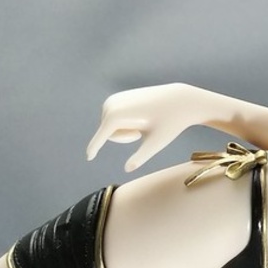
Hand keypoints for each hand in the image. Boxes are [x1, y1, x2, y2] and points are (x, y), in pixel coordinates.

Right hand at [87, 83, 213, 171]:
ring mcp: (112, 99)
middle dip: (125, 138)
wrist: (179, 100)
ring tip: (144, 122)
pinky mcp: (116, 98)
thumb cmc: (169, 123)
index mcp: (116, 116)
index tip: (88, 158)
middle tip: (143, 132)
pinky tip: (141, 115)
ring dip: (125, 130)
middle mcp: (110, 105)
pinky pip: (115, 119)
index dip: (94, 148)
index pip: (101, 137)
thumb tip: (128, 169)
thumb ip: (141, 157)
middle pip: (109, 134)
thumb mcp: (156, 143)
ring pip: (111, 127)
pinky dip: (126, 123)